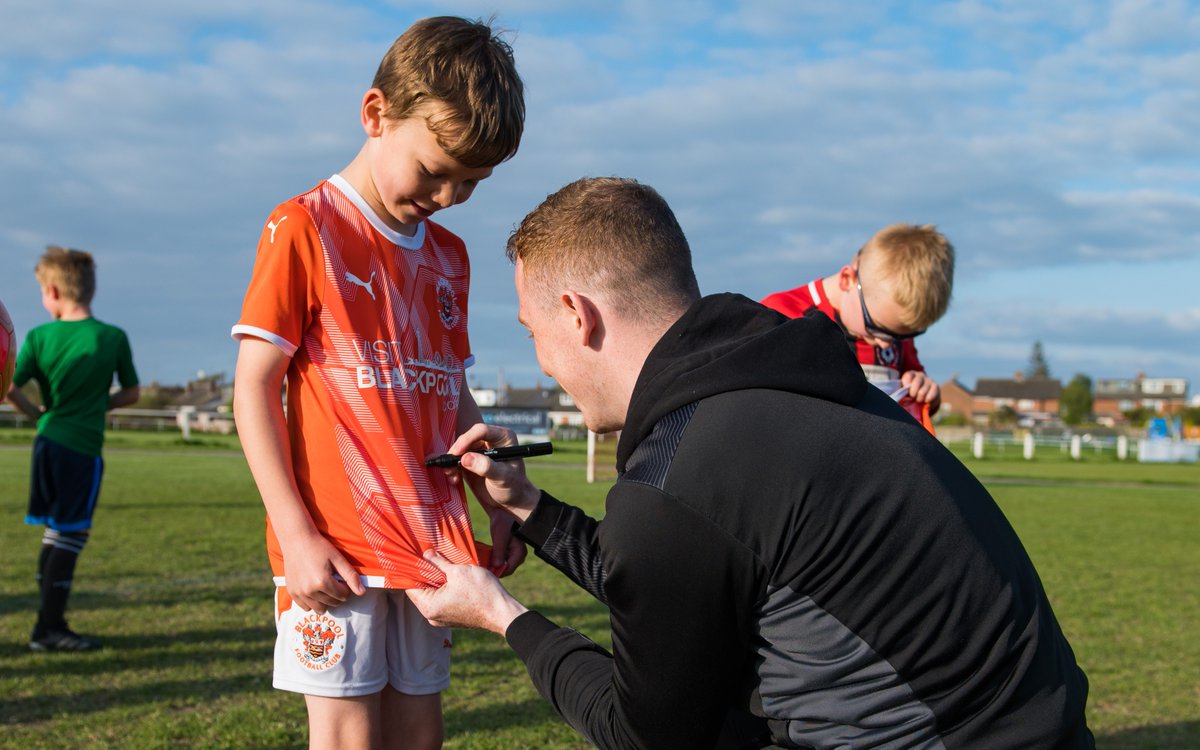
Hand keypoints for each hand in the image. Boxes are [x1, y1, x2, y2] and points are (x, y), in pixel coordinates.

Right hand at [280, 531, 365, 613]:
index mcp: (323, 582)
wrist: (297, 540)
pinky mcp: (292, 592)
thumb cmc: (319, 547)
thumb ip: (351, 576)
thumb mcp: (338, 559)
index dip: (345, 587)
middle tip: (334, 581)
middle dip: (337, 594)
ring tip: (325, 587)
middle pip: (332, 603)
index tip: (342, 578)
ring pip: (320, 608)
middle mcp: (310, 590)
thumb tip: (362, 593)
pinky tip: (314, 591)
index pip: (343, 596)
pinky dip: (312, 602)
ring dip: (326, 601)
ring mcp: (299, 593)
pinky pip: (305, 607)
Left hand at [406, 550, 527, 634]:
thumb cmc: (482, 592)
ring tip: (448, 565)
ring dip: (439, 580)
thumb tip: (426, 554)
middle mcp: (432, 616)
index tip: (417, 556)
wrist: (503, 612)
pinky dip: (447, 589)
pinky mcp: (454, 618)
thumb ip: (439, 562)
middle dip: (428, 573)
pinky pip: (444, 600)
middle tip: (434, 556)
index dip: (414, 569)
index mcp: (429, 606)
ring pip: (434, 594)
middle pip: (422, 590)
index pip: (411, 586)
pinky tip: (456, 577)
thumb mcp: (458, 571)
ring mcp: (443, 619)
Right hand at [444, 423, 542, 523]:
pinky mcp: (471, 460)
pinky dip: (452, 468)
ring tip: (451, 475)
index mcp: (503, 437)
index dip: (467, 439)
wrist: (510, 500)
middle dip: (456, 452)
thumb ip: (486, 467)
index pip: (482, 431)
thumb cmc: (513, 486)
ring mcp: (479, 449)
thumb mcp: (502, 478)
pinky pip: (456, 460)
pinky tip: (454, 479)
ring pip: (459, 449)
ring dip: (452, 462)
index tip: (456, 453)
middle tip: (448, 467)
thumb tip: (466, 458)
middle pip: (467, 438)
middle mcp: (490, 439)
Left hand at [487, 508, 527, 576]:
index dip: (497, 572)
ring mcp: (514, 555)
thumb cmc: (502, 521)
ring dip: (493, 566)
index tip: (485, 572)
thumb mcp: (499, 535)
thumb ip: (499, 551)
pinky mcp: (508, 553)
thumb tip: (496, 566)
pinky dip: (493, 562)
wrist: (502, 513)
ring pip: (503, 566)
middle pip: (506, 569)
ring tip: (482, 565)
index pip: (509, 568)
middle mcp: (519, 555)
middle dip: (495, 570)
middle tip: (481, 570)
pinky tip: (485, 560)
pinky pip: (501, 561)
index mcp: (520, 552)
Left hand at [901, 371, 939, 405]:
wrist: (923, 396)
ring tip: (918, 400)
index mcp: (911, 374)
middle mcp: (920, 375)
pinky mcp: (936, 386)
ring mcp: (929, 380)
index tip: (906, 391)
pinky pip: (931, 395)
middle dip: (913, 393)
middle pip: (916, 383)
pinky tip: (925, 401)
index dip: (906, 385)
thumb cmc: (910, 393)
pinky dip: (927, 400)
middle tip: (912, 398)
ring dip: (919, 399)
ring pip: (923, 392)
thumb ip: (904, 390)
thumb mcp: (905, 390)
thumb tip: (903, 394)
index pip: (908, 376)